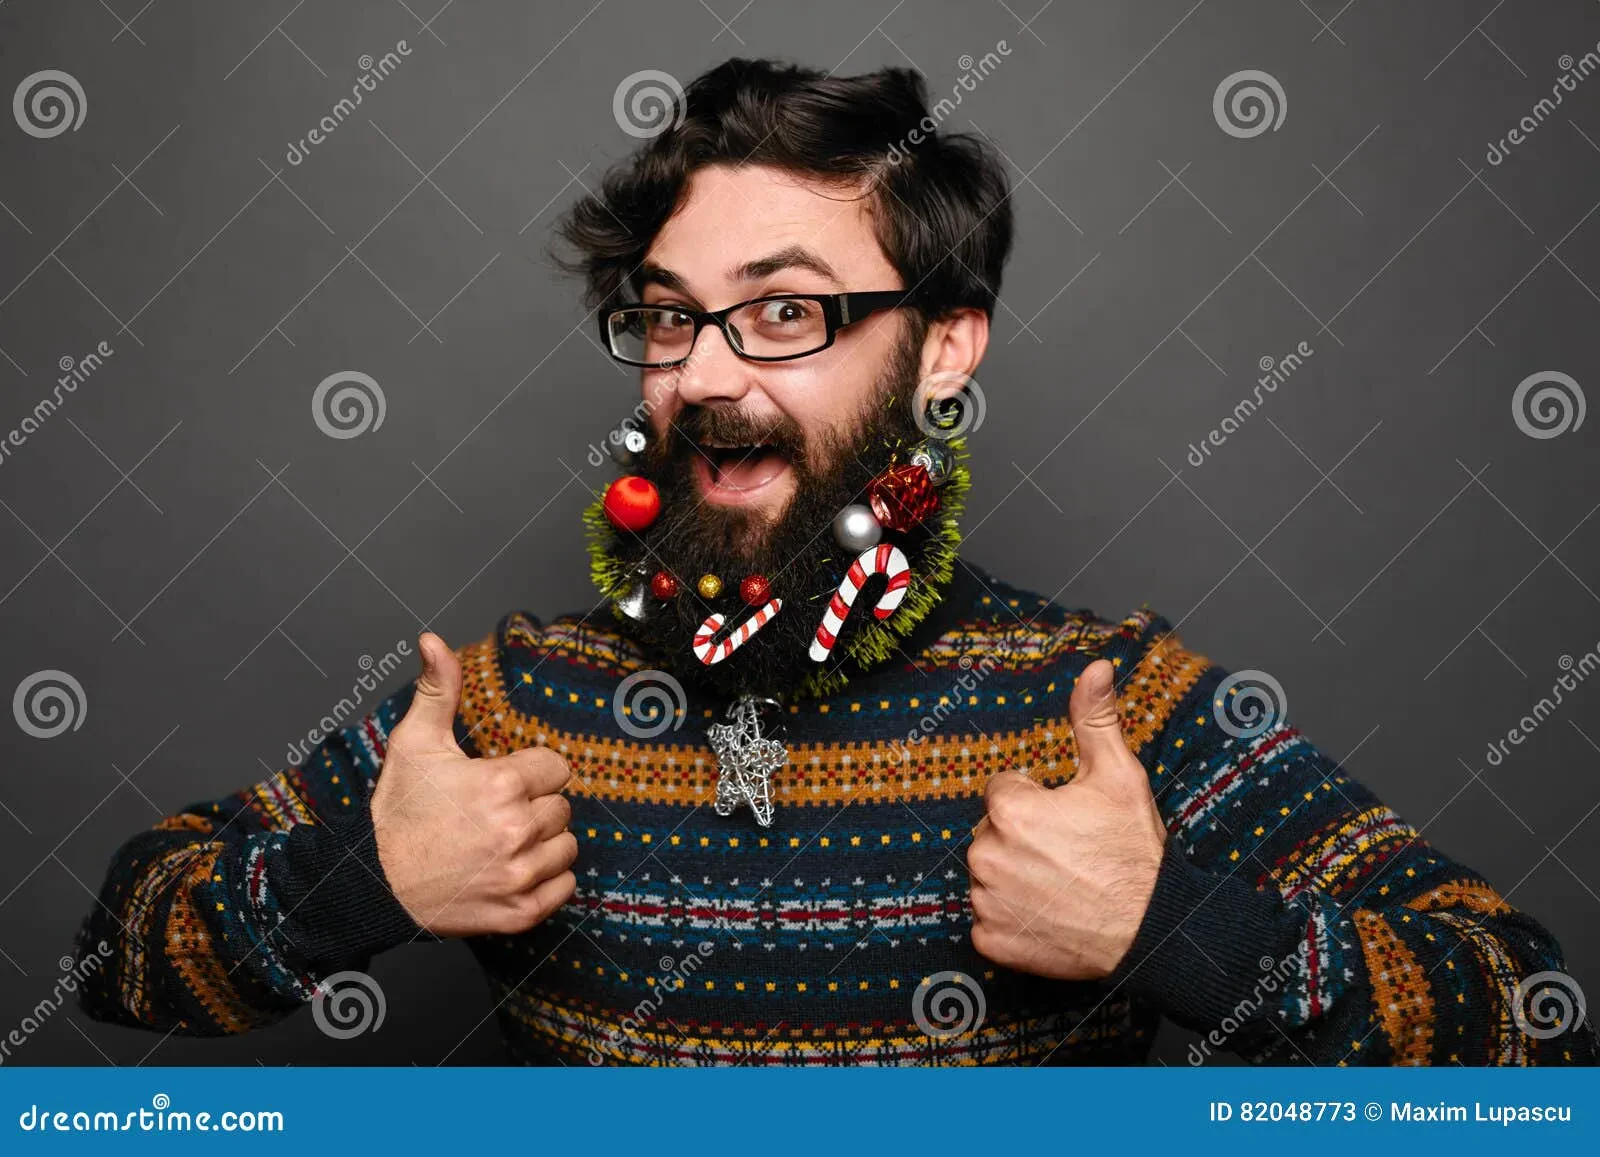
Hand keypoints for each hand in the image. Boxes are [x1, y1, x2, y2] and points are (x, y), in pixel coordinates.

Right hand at [371, 631, 577, 936]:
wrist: (374, 883)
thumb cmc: (396, 812)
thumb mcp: (414, 743)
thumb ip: (438, 689)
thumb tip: (434, 640)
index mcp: (501, 784)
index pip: (556, 767)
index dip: (531, 772)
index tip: (505, 781)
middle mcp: (516, 830)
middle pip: (562, 806)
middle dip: (535, 806)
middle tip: (495, 814)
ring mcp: (519, 874)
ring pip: (567, 845)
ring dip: (544, 843)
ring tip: (503, 842)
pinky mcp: (519, 912)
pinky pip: (565, 887)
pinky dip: (547, 880)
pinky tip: (514, 870)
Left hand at [966, 659, 1165, 979]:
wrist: (1153, 930)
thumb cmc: (1134, 852)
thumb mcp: (1118, 776)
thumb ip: (1095, 718)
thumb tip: (1096, 667)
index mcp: (1010, 810)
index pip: (1002, 791)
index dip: (1036, 801)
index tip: (1067, 820)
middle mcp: (988, 854)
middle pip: (992, 831)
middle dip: (1022, 837)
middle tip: (1068, 853)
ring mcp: (988, 901)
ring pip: (988, 874)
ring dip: (1014, 876)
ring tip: (1060, 884)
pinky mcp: (992, 941)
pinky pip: (988, 919)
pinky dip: (1011, 920)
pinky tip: (1048, 915)